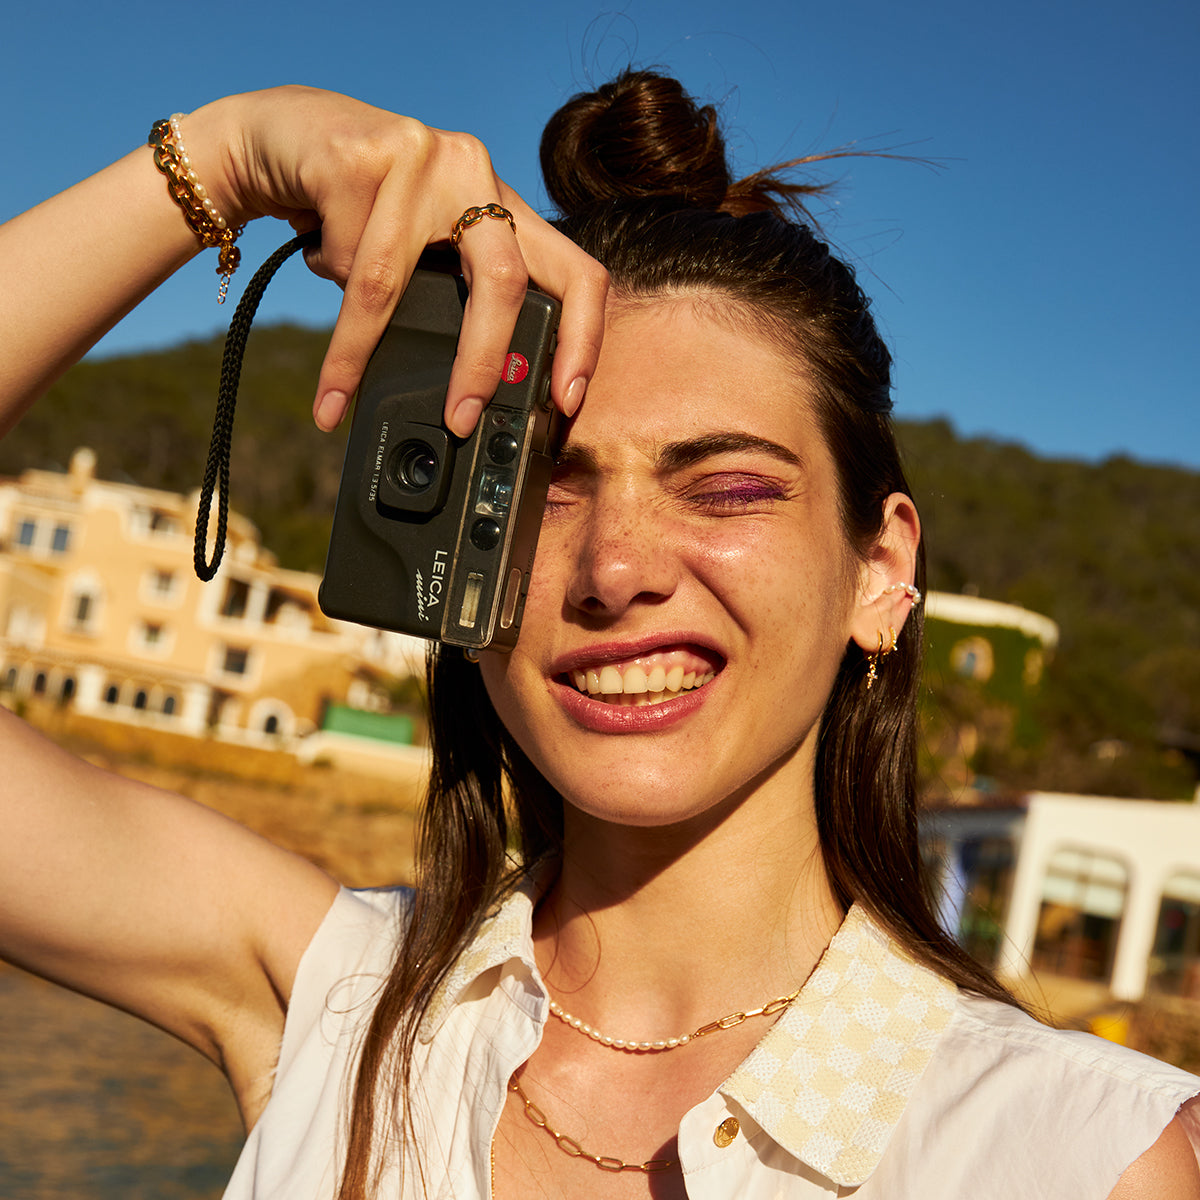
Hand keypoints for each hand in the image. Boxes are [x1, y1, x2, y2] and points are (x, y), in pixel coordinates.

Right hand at [185, 87, 608, 436]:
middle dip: (482, 363)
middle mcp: (474, 172)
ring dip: (359, 348)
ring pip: (397, 281)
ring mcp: (423, 156)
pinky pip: (345, 256)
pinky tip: (314, 249)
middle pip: (506, 282)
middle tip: (462, 420)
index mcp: (501, 205)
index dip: (584, 340)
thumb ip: (448, 296)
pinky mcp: (363, 154)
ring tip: (333, 400)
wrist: (274, 132)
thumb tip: (473, 395)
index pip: (576, 273)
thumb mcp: (418, 250)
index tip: (568, 401)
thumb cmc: (353, 206)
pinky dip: (326, 271)